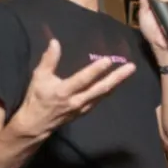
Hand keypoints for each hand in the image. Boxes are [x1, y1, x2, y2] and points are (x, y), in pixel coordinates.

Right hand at [12, 39, 135, 136]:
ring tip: (129, 72)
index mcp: (64, 91)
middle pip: (100, 88)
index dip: (96, 70)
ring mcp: (83, 107)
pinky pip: (100, 99)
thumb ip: (48, 60)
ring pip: (103, 94)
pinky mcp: (85, 111)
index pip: (83, 79)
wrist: (36, 124)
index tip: (108, 60)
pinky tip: (116, 83)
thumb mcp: (39, 77)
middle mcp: (77, 100)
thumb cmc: (37, 98)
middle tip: (131, 67)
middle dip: (117, 78)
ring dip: (117, 83)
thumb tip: (55, 42)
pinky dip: (109, 90)